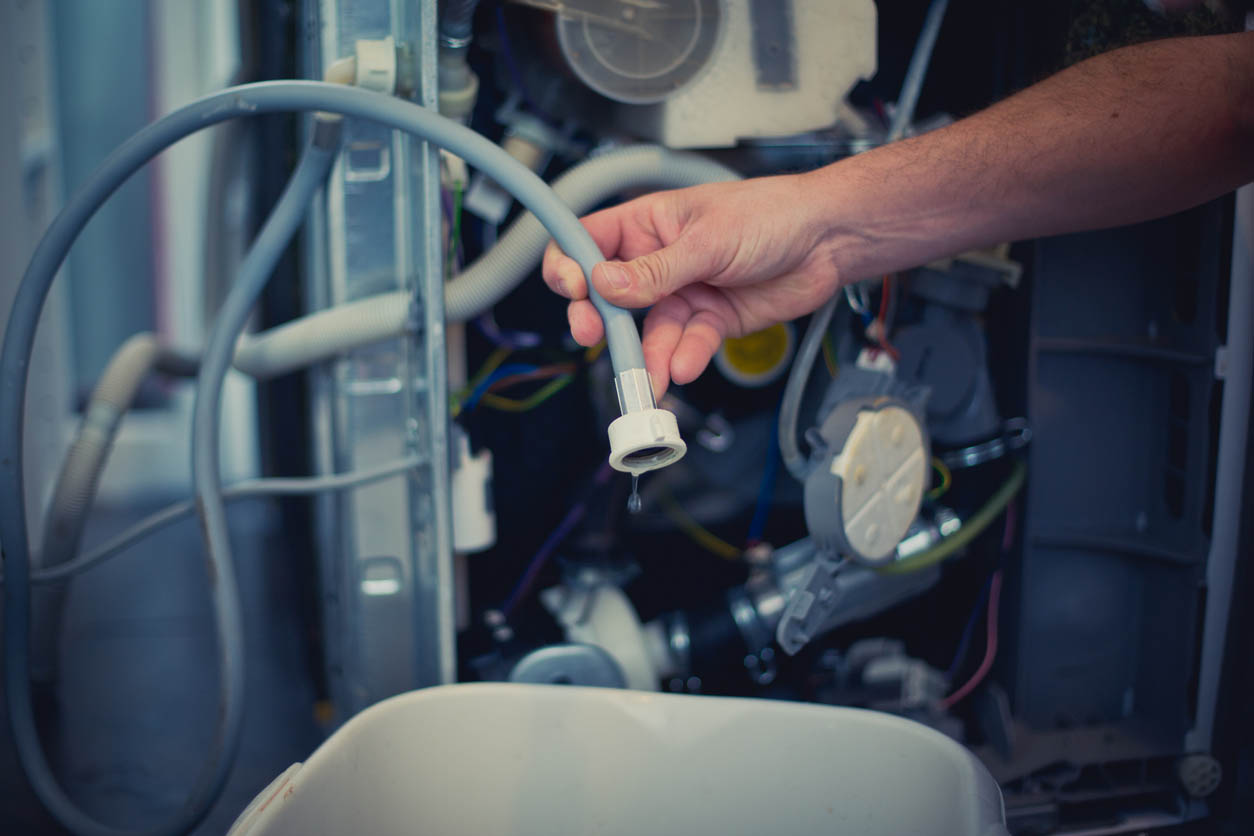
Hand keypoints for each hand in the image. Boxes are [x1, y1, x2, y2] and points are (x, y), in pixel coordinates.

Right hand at [542, 174, 841, 397]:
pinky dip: (684, 357)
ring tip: (648, 380)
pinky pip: (687, 343)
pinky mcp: (711, 320)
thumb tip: (604, 285)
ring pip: (649, 330)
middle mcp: (659, 259)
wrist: (828, 240)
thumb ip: (656, 270)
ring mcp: (684, 291)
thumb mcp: (709, 238)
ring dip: (646, 356)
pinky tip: (684, 366)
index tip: (573, 289)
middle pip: (609, 295)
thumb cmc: (772, 214)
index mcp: (649, 222)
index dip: (570, 265)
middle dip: (599, 319)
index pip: (588, 241)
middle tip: (594, 335)